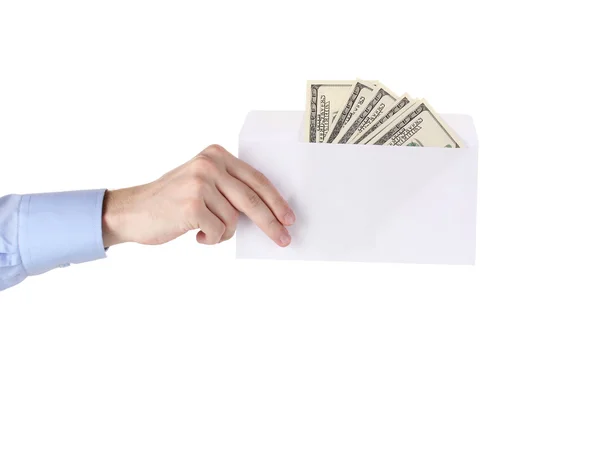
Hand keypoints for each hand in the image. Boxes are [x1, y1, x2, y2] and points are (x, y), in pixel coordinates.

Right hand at [101, 144, 294, 247]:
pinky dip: (210, 239)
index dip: (276, 201)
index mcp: (216, 155)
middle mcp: (209, 164)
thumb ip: (229, 189)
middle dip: (270, 223)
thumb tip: (268, 212)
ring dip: (222, 232)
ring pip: (233, 220)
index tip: (288, 218)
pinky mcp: (192, 204)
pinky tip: (195, 234)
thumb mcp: (201, 183)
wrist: (131, 211)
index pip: (256, 179)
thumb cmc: (170, 202)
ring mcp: (200, 183)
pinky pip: (218, 231)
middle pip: (252, 199)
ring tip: (203, 229)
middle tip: (284, 239)